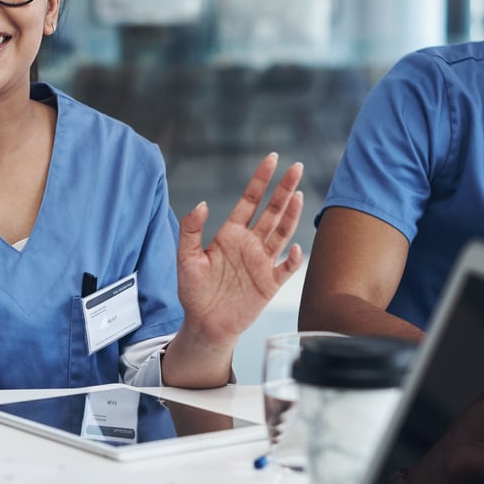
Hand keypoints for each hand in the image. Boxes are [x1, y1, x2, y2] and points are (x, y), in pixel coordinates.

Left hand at [176, 153, 304, 345]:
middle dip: (284, 189)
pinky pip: (286, 268)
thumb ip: (190, 230)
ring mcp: (262, 263)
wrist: (205, 325)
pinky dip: (293, 258)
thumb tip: (200, 204)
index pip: (250, 200)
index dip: (260, 179)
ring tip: (298, 195)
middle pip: (272, 211)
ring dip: (291, 215)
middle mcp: (250, 244)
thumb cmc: (193, 292)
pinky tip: (295, 247)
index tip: (272, 158)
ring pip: (282, 233)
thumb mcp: (185, 258)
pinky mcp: (270, 284)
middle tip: (296, 167)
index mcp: (230, 234)